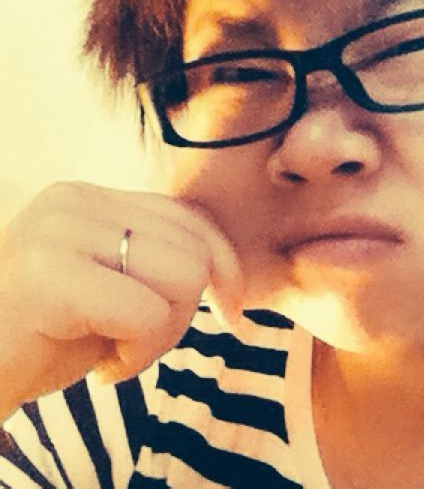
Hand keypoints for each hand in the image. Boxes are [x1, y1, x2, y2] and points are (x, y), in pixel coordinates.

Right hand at [0, 181, 241, 418]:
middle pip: (195, 250)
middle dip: (187, 312)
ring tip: (122, 352)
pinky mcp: (47, 276)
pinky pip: (148, 314)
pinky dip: (141, 354)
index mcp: (94, 198)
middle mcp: (76, 200)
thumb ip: (158, 261)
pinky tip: (104, 369)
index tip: (232, 312)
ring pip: (184, 276)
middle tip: (140, 344)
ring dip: (166, 335)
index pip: (192, 219)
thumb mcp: (113, 286)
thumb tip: (230, 271)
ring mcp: (59, 232)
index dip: (227, 267)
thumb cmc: (47, 339)